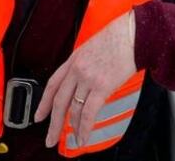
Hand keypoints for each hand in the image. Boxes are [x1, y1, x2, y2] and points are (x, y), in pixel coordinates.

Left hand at [34, 10, 136, 147]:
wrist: (134, 32)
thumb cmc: (121, 36)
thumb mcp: (95, 46)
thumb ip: (87, 63)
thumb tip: (89, 80)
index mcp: (74, 58)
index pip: (53, 84)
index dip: (44, 103)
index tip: (39, 115)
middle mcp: (77, 69)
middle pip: (59, 101)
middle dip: (53, 124)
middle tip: (50, 138)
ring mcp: (88, 78)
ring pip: (73, 110)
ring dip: (72, 129)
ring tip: (73, 141)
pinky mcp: (102, 86)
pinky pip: (88, 113)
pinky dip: (84, 128)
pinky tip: (83, 137)